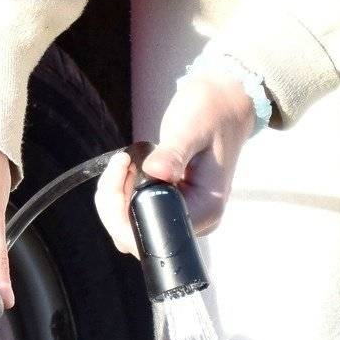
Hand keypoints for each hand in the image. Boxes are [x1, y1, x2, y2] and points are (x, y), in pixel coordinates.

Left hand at [92, 66, 257, 250]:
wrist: (225, 105)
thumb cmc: (212, 113)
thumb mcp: (192, 128)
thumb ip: (173, 153)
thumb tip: (155, 172)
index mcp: (205, 209)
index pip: (153, 231)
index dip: (123, 212)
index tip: (122, 171)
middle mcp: (194, 221)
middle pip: (136, 234)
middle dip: (114, 202)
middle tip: (121, 162)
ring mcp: (180, 215)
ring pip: (129, 226)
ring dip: (113, 197)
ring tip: (124, 162)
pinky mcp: (168, 206)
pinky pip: (134, 214)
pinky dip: (120, 195)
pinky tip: (126, 169)